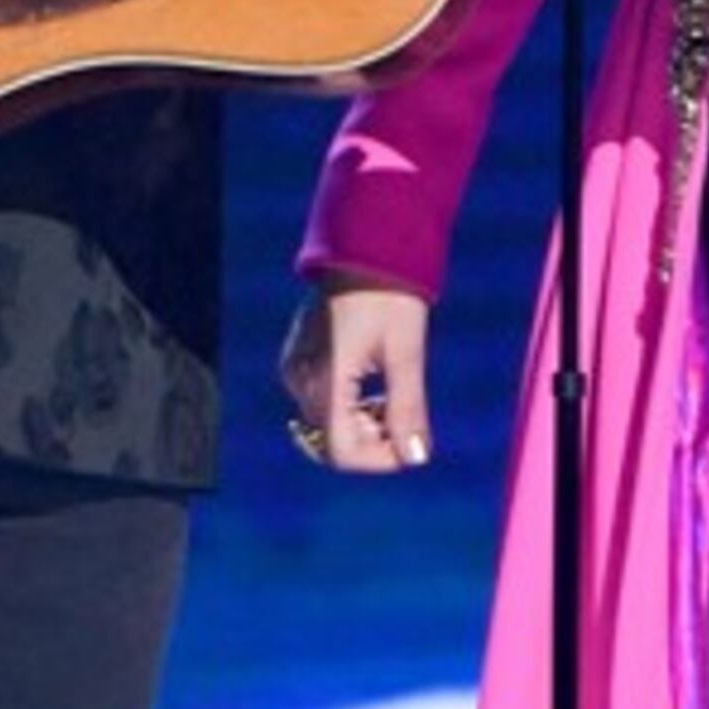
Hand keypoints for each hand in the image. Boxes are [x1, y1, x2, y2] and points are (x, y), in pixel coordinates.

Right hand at [283, 279, 432, 473]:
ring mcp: (293, 371)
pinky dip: (347, 407)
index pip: (342, 451)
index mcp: (326, 378)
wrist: (363, 248)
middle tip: (401, 408)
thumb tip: (416, 459)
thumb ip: (409, 409)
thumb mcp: (407, 352)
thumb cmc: (391, 295)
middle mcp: (300, 380)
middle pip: (332, 443)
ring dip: (361, 425)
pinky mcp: (296, 362)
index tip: (409, 440)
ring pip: (325, 427)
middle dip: (373, 440)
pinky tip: (369, 382)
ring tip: (388, 393)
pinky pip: (319, 404)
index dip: (378, 459)